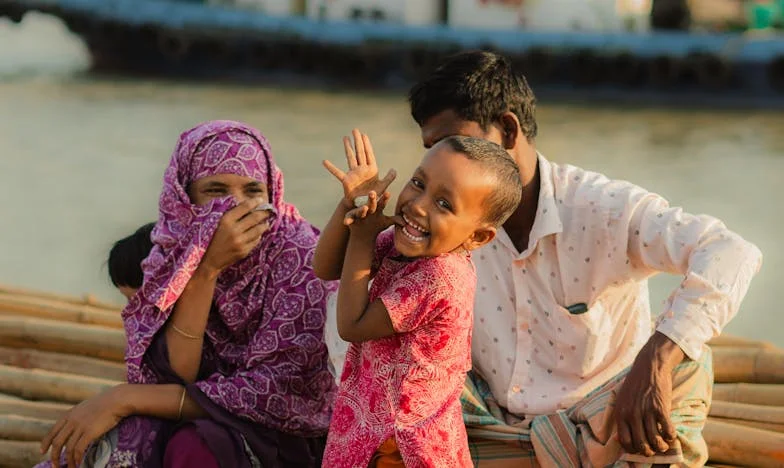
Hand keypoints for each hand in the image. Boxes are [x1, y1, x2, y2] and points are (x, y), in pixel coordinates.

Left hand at [41, 386, 128, 467]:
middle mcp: (72, 421)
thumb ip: (77, 416)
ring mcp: (80, 427)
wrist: (116, 400)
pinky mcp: (90, 432)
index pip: (52, 431)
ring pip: (68, 448)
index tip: (42, 451)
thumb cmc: (105, 403)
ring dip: (68, 461)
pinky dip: (77, 458)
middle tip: (55, 465)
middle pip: (57, 442)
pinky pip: (79, 449)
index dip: (46, 443)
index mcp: (69, 414)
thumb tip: (75, 425)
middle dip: (54, 456)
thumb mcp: (86, 407)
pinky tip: (79, 463)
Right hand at [201, 199, 269, 273]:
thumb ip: (233, 214)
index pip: (244, 207)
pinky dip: (258, 235)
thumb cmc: (216, 238)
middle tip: (269, 210)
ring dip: (264, 224)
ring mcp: (240, 241)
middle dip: (264, 212)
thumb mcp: (220, 223)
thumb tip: (249, 204)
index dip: (254, 202)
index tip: (260, 199)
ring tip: (265, 222)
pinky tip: (257, 233)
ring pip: (259, 229)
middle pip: (255, 217)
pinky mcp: (245, 250)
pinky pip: (257, 239)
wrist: (212, 260)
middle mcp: (234, 230)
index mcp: (226, 220)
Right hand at [323, 128, 395, 210]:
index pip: (369, 154)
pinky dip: (331, 167)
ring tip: (345, 138)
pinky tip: (325, 161)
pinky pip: (338, 173)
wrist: (362, 205)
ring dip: (348, 147)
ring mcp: (353, 173)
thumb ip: (388, 178)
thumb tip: (394, 170)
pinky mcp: (346, 181)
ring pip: (351, 157)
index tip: (364, 135)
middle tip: (355, 130)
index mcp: (371, 169)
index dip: (367, 144)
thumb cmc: (373, 196)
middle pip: (360, 152)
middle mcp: (362, 169)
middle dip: (358, 141)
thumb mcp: (382, 187)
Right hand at [345, 190, 401, 237]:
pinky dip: (347, 220)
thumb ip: (395, 220)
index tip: (388, 193)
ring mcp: (359, 213)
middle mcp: (368, 208)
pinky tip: (345, 222)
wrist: (364, 234)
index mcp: (377, 207)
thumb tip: (405, 222)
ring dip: (361, 209)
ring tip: (364, 208)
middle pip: (371, 203)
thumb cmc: (376, 225)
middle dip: (372, 199)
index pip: (382, 202)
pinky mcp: (351, 218)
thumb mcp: (385, 223)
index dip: (384, 198)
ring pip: (360, 210)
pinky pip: (349, 219)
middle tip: (373, 193)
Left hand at [614, 332, 682, 455]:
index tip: (639, 449)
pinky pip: (667, 430)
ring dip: (661, 447)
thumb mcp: (621, 400)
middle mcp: (631, 414)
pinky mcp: (660, 408)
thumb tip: (618, 440)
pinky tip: (670, 434)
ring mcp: (646, 411)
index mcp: (620, 413)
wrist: (649, 367)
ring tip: (663, 445)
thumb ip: (621, 418)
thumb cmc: (635, 384)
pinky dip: (670, 437)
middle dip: (648, 452)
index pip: (625, 442)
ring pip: (655, 440)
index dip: (633, 450)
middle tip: (653, 449)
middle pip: (640, 444)